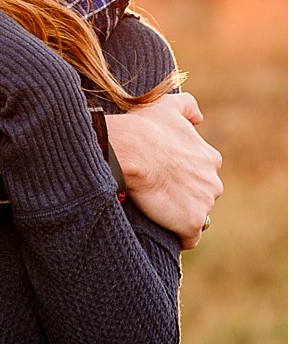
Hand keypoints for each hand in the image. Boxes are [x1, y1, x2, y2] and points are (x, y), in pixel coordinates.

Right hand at [107, 93, 221, 246]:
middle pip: (199, 197)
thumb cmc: (143, 127)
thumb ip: (188, 107)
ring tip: (153, 211)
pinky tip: (161, 228)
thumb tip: (199, 117)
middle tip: (154, 194)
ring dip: (177, 216)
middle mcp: (213, 182)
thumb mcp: (167, 105)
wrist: (129, 149)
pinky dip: (178, 237)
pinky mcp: (192, 222)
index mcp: (210, 159)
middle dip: (182, 198)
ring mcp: (204, 203)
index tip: (161, 178)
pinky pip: (189, 238)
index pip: (200, 176)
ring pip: (194, 216)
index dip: (180, 178)